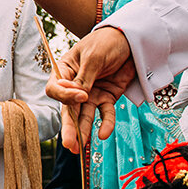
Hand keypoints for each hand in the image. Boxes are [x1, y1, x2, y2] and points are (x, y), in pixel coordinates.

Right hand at [48, 27, 136, 151]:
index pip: (55, 89)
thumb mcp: (94, 57)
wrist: (131, 39)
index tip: (81, 95)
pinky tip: (104, 133)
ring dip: (83, 131)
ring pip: (85, 115)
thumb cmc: (107, 41)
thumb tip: (78, 98)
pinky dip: (105, 123)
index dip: (64, 96)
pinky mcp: (107, 97)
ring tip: (80, 148)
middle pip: (68, 108)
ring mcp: (91, 93)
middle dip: (69, 126)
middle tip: (69, 144)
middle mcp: (75, 85)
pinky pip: (105, 113)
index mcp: (66, 70)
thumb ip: (85, 79)